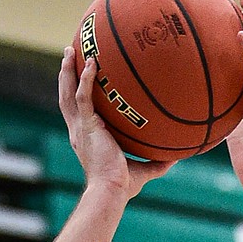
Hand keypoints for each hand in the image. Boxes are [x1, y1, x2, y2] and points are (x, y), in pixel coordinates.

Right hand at [58, 47, 173, 201]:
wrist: (111, 190)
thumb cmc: (123, 187)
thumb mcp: (143, 171)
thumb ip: (157, 163)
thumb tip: (177, 157)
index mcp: (87, 138)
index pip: (77, 112)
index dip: (76, 94)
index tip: (80, 79)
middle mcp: (78, 131)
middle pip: (66, 97)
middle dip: (65, 75)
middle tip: (68, 55)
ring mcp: (80, 128)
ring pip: (68, 92)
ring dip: (67, 70)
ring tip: (69, 50)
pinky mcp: (86, 126)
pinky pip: (83, 96)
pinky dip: (86, 79)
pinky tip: (92, 63)